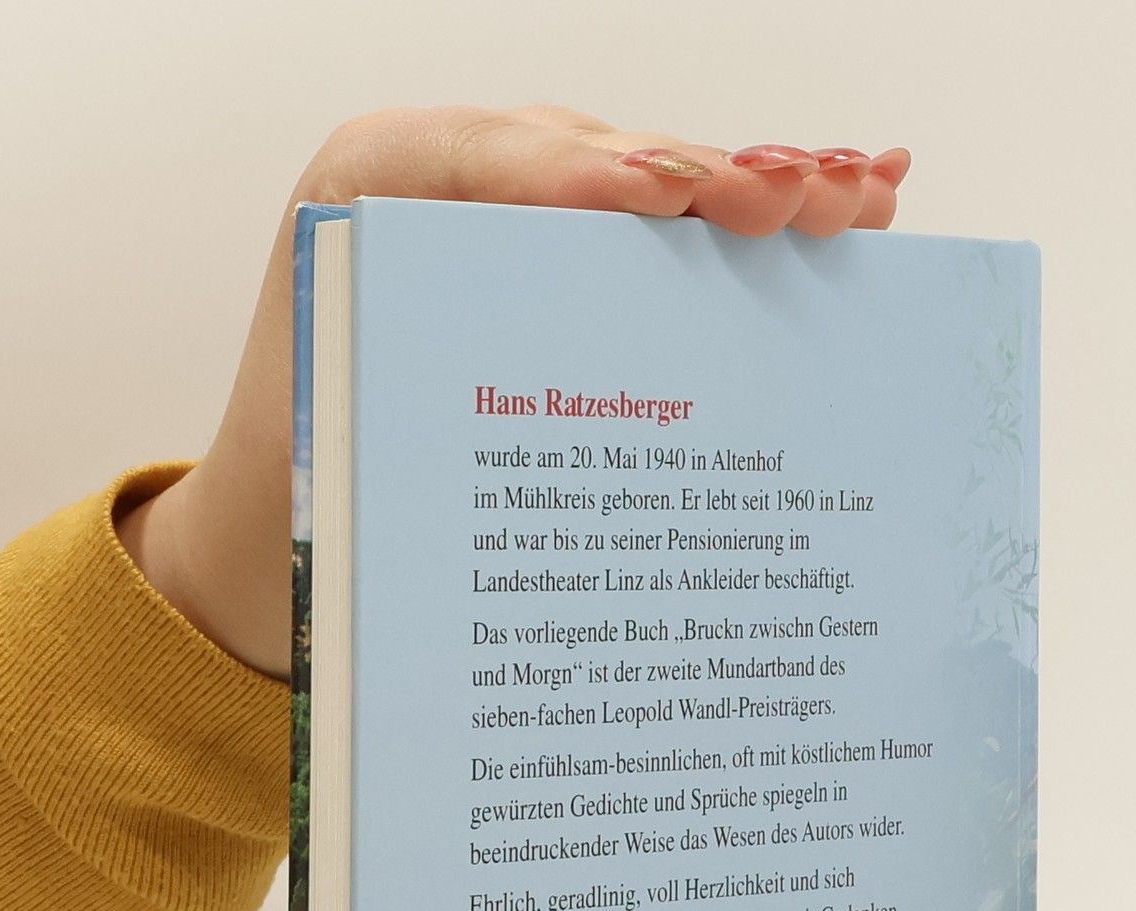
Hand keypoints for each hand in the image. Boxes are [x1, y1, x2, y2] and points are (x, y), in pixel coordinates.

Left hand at [118, 106, 910, 678]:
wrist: (276, 525)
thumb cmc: (308, 491)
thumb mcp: (343, 452)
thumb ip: (421, 408)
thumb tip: (549, 435)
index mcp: (372, 190)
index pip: (500, 164)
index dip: (591, 179)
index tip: (666, 200)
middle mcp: (453, 178)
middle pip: (608, 162)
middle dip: (711, 181)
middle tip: (800, 200)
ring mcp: (523, 210)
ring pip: (660, 190)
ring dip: (766, 192)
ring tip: (859, 197)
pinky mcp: (568, 257)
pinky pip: (669, 232)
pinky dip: (756, 224)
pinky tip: (853, 200)